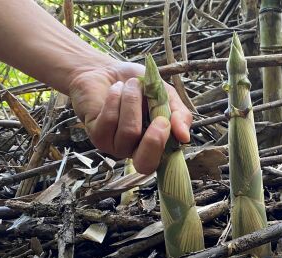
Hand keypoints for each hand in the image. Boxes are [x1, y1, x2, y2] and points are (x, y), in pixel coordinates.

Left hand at [68, 60, 191, 174]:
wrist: (106, 70)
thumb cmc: (139, 86)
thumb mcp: (168, 96)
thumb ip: (180, 115)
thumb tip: (185, 137)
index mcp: (156, 145)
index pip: (163, 162)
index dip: (166, 145)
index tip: (166, 121)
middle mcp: (135, 151)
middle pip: (145, 164)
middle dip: (154, 141)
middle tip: (160, 118)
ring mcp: (115, 146)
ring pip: (130, 132)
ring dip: (133, 101)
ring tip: (133, 84)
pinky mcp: (97, 136)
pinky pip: (110, 121)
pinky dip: (115, 99)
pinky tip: (116, 89)